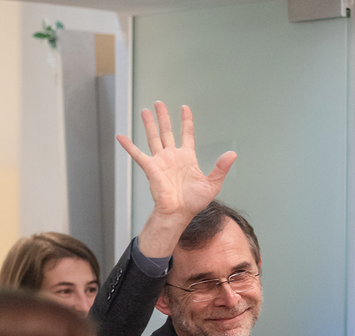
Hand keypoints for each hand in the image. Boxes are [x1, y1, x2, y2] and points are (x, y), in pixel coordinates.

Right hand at [117, 102, 235, 249]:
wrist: (179, 213)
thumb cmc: (194, 202)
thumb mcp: (212, 184)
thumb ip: (221, 168)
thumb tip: (232, 153)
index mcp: (187, 158)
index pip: (187, 134)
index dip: (186, 121)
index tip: (184, 108)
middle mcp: (173, 156)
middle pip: (167, 131)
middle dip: (163, 117)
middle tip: (159, 103)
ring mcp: (161, 161)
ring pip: (153, 137)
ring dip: (149, 124)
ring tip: (145, 110)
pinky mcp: (150, 168)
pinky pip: (137, 154)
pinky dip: (128, 146)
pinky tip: (121, 136)